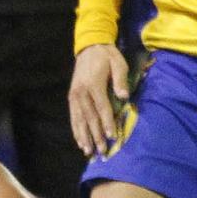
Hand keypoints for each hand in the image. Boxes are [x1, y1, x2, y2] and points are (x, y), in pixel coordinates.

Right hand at [69, 43, 130, 157]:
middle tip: (102, 151)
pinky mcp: (71, 96)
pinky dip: (76, 129)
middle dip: (96, 136)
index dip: (107, 123)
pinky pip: (73, 116)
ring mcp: (75, 95)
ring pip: (79, 120)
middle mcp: (82, 92)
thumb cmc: (107, 56)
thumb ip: (120, 80)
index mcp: (94, 84)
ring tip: (88, 151)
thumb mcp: (118, 63)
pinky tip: (79, 140)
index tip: (112, 136)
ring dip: (84, 137)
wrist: (89, 46)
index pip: (102, 108)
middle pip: (90, 118)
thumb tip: (124, 97)